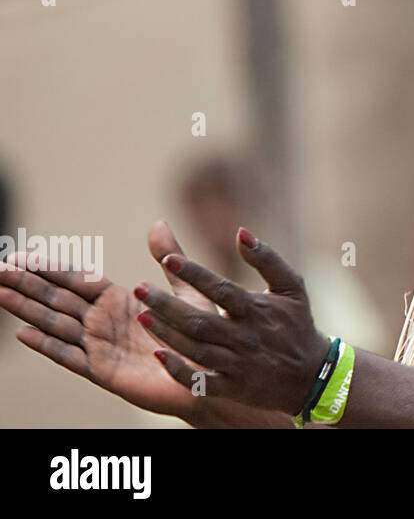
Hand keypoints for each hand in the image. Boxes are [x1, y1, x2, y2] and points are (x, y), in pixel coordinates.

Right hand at [0, 221, 236, 420]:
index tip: (20, 254)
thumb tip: (158, 222)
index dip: (49, 268)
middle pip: (57, 299)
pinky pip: (69, 356)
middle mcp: (103, 322)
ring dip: (27, 309)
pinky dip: (47, 344)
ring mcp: (99, 346)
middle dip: (27, 284)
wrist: (209, 375)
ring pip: (55, 324)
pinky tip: (23, 334)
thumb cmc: (200, 335)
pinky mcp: (102, 370)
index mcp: (119, 301)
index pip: (76, 279)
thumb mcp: (186, 290)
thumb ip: (170, 257)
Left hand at [137, 227, 331, 415]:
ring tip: (141, 315)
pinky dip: (179, 370)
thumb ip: (267, 258)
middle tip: (138, 289)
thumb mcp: (291, 286)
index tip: (168, 260)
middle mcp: (245, 337)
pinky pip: (201, 381)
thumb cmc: (298, 324)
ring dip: (166, 334)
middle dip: (167, 305)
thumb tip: (241, 232)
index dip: (194, 275)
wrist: (312, 375)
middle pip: (200, 321)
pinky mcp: (232, 388)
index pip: (221, 289)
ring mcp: (238, 365)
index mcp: (257, 310)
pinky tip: (159, 355)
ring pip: (196, 349)